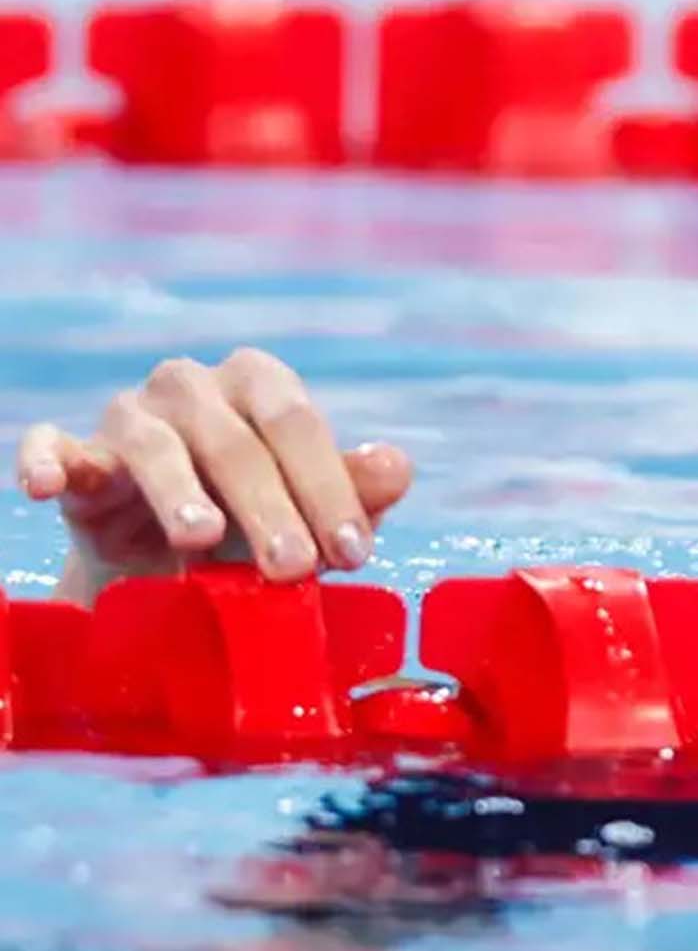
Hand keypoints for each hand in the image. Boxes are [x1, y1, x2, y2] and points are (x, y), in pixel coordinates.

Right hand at [16, 348, 410, 603]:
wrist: (166, 560)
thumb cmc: (255, 520)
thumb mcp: (308, 512)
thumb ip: (354, 492)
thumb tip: (397, 468)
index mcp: (259, 382)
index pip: (300, 426)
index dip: (329, 489)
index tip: (353, 552)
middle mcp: (192, 386)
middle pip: (236, 442)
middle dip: (270, 508)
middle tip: (294, 569)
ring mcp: (129, 415)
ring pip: (155, 446)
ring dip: (179, 492)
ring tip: (202, 538)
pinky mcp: (74, 453)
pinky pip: (53, 447)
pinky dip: (47, 461)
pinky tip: (46, 485)